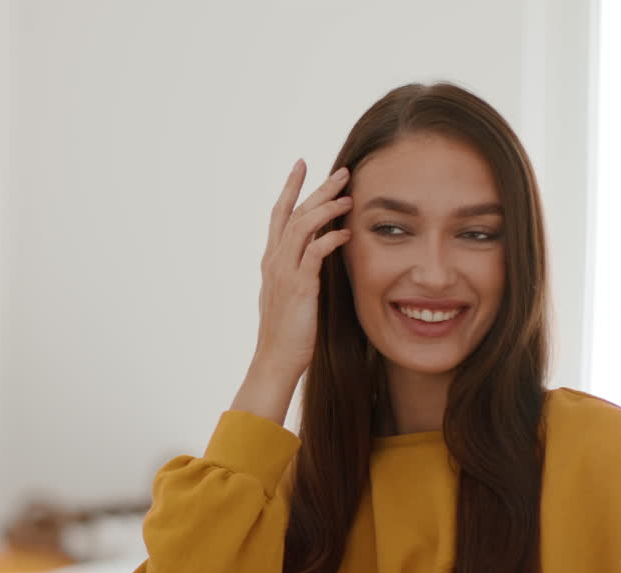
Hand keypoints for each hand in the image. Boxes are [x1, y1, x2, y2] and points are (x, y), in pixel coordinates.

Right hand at [231, 160, 351, 423]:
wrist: (275, 360)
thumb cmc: (287, 333)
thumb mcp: (290, 295)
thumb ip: (299, 272)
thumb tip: (315, 257)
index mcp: (272, 260)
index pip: (279, 214)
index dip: (291, 188)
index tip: (303, 165)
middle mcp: (275, 261)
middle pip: (294, 213)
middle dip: (316, 188)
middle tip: (339, 171)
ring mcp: (285, 272)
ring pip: (303, 226)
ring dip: (327, 208)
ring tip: (348, 195)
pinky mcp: (299, 286)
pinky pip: (315, 253)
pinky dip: (330, 239)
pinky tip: (346, 232)